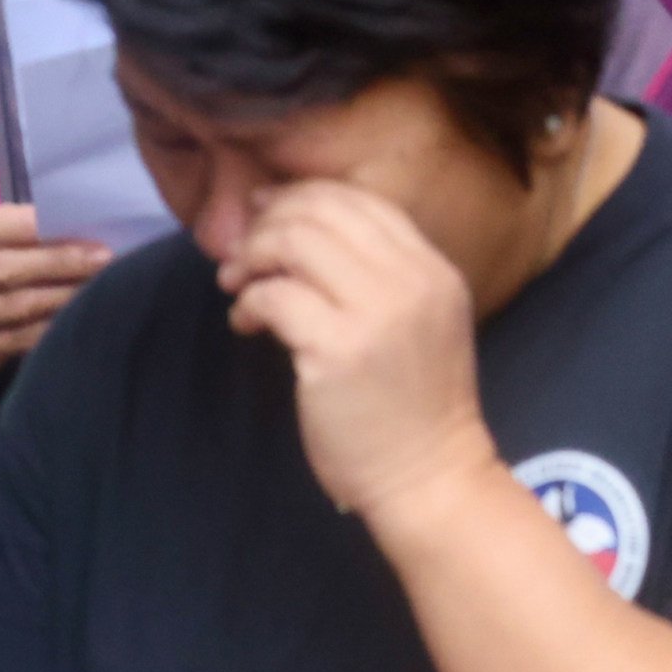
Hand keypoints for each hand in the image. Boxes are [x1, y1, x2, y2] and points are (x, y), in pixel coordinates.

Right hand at [0, 204, 109, 379]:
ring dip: (64, 295)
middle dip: (60, 263)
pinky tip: (80, 314)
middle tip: (105, 259)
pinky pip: (15, 340)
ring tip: (102, 284)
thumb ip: (11, 222)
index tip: (84, 229)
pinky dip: (53, 326)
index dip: (34, 228)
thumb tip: (79, 224)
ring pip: (12, 308)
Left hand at [217, 180, 499, 530]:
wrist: (429, 475)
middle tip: (244, 254)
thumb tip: (302, 233)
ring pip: (296, 242)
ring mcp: (377, 315)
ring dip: (253, 257)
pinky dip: (248, 303)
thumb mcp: (420, 321)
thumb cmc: (415, 404)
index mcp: (434, 269)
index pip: (362, 200)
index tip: (267, 215)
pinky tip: (246, 324)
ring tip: (237, 284)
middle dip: (270, 222)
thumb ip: (381, 276)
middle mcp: (412, 281)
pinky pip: (275, 297)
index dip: (304, 196)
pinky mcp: (337, 352)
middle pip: (324, 210)